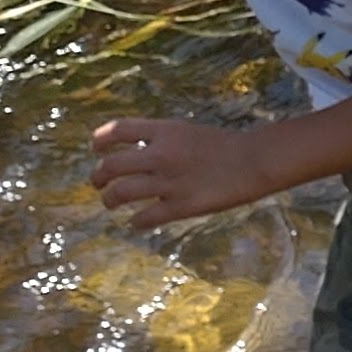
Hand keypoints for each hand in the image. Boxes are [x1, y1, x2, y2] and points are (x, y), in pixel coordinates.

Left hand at [90, 116, 271, 228]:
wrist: (255, 161)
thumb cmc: (223, 145)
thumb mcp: (186, 131)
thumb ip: (159, 138)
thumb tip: (131, 152)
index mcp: (164, 131)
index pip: (117, 130)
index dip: (99, 140)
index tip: (96, 148)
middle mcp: (161, 155)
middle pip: (111, 166)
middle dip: (97, 177)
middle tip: (98, 183)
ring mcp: (169, 182)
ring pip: (120, 193)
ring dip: (109, 200)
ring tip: (110, 202)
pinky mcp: (181, 206)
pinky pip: (145, 218)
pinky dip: (135, 221)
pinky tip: (138, 221)